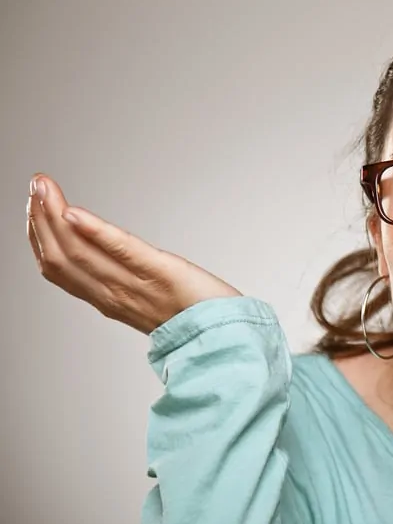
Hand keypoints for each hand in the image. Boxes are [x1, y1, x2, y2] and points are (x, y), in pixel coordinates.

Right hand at [26, 174, 242, 334]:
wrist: (228, 337)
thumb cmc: (198, 316)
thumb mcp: (150, 297)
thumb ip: (125, 278)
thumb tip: (108, 255)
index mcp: (110, 300)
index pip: (60, 268)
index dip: (38, 237)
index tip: (32, 206)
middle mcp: (115, 295)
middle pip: (61, 257)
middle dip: (40, 219)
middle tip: (34, 186)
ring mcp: (136, 285)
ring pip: (80, 253)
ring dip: (56, 216)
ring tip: (44, 189)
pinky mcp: (162, 272)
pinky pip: (122, 252)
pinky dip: (95, 232)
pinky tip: (75, 213)